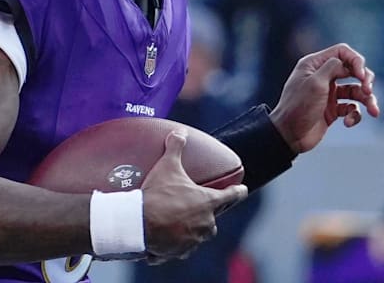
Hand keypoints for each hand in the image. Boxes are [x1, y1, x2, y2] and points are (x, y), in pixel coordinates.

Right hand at [141, 131, 247, 263]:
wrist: (140, 223)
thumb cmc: (158, 195)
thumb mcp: (167, 167)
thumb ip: (176, 148)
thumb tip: (180, 132)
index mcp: (208, 202)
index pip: (231, 195)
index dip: (238, 191)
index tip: (243, 190)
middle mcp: (206, 223)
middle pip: (212, 218)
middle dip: (203, 213)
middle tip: (188, 206)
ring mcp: (195, 239)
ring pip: (197, 234)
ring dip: (188, 229)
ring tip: (172, 222)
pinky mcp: (180, 251)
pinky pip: (180, 247)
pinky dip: (173, 243)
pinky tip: (162, 238)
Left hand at [269, 43, 378, 153]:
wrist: (289, 134)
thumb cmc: (298, 107)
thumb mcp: (315, 83)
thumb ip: (332, 68)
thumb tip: (345, 62)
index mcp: (314, 65)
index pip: (342, 52)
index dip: (356, 60)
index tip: (361, 75)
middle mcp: (322, 76)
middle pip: (353, 70)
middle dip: (366, 80)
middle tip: (368, 91)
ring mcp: (328, 93)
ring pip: (357, 91)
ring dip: (368, 100)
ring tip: (374, 111)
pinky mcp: (333, 110)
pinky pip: (352, 108)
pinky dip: (355, 115)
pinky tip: (348, 122)